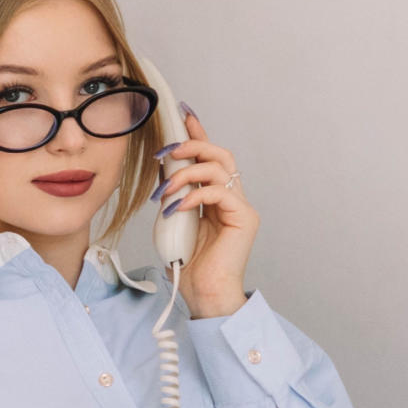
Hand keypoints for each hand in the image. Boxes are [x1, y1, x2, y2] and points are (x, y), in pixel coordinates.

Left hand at [153, 107, 256, 317]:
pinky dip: (193, 195)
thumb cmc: (189, 265)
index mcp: (217, 198)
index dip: (199, 133)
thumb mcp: (174, 220)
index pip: (210, 157)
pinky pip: (219, 192)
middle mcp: (232, 198)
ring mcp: (241, 207)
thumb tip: (163, 168)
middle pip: (220, 154)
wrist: (204, 294)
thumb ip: (174, 194)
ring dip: (186, 173)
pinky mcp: (244, 218)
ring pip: (219, 168)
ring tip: (165, 191)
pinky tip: (176, 208)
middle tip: (168, 150)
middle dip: (192, 145)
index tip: (183, 114)